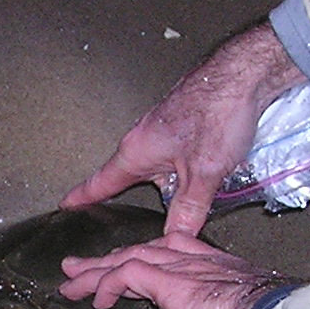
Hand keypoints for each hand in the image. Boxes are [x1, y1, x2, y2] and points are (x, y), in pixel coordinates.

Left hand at [58, 233, 290, 308]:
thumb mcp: (231, 308)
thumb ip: (210, 306)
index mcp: (205, 261)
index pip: (159, 254)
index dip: (132, 262)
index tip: (114, 272)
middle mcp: (188, 256)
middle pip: (136, 253)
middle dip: (103, 263)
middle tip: (75, 269)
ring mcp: (177, 264)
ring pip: (124, 261)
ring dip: (94, 274)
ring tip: (70, 286)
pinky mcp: (167, 279)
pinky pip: (126, 275)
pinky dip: (107, 285)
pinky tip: (97, 299)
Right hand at [63, 23, 306, 236]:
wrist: (243, 73)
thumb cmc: (217, 110)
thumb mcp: (203, 173)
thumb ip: (189, 209)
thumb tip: (177, 236)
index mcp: (137, 152)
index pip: (100, 183)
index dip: (82, 198)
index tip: (66, 206)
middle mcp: (144, 139)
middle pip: (133, 180)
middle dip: (143, 200)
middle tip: (146, 219)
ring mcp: (163, 130)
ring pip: (160, 169)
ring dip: (174, 184)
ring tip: (198, 192)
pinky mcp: (183, 124)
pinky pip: (177, 156)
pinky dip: (188, 169)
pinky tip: (211, 173)